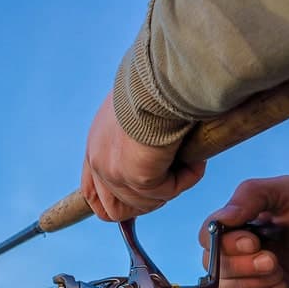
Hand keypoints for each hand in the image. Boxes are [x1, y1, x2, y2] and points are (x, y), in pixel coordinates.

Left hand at [81, 92, 205, 220]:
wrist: (159, 78)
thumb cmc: (153, 85)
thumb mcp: (135, 112)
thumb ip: (135, 136)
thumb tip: (156, 150)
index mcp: (95, 146)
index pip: (92, 193)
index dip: (117, 201)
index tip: (144, 197)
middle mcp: (98, 161)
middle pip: (113, 209)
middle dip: (147, 202)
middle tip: (173, 182)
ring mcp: (113, 173)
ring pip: (144, 204)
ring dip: (171, 189)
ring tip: (189, 164)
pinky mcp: (136, 178)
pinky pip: (166, 193)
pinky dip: (185, 180)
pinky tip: (196, 161)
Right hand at [199, 176, 288, 287]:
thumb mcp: (284, 190)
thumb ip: (248, 196)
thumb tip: (220, 220)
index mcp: (239, 227)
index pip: (208, 240)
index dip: (222, 245)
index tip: (252, 241)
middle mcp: (241, 254)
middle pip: (214, 270)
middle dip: (241, 266)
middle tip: (271, 259)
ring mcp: (255, 278)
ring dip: (252, 283)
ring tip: (279, 271)